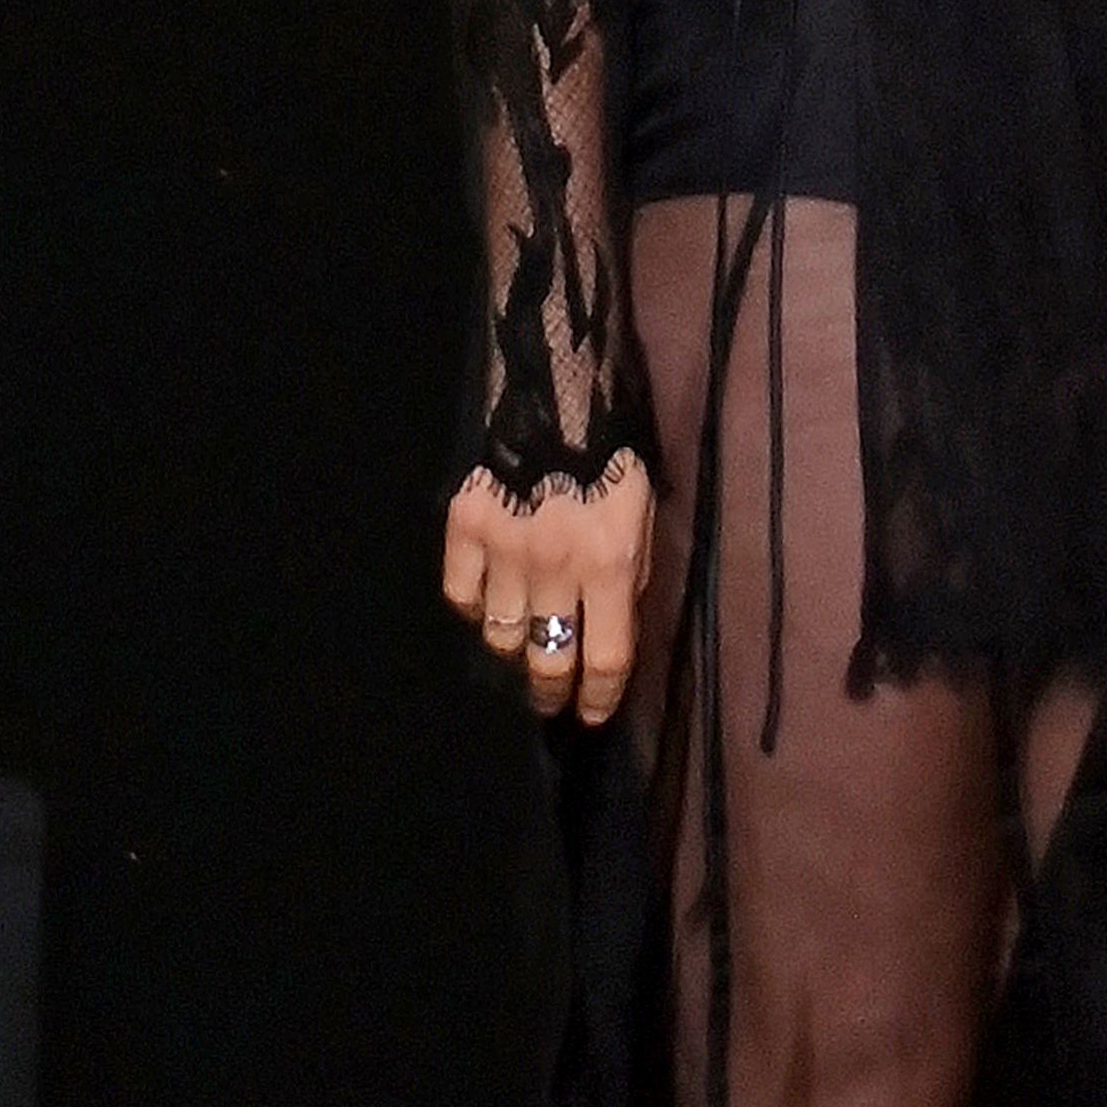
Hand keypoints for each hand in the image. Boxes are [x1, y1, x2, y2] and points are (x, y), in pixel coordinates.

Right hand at [443, 452, 655, 724]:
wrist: (558, 390)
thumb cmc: (616, 454)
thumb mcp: (644, 514)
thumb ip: (629, 576)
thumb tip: (613, 630)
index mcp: (610, 564)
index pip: (604, 659)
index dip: (598, 699)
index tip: (592, 716)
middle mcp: (555, 568)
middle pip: (547, 661)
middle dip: (552, 691)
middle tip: (553, 699)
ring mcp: (503, 551)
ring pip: (501, 637)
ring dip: (515, 649)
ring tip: (524, 647)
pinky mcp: (464, 530)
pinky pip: (462, 598)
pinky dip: (476, 607)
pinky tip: (490, 599)